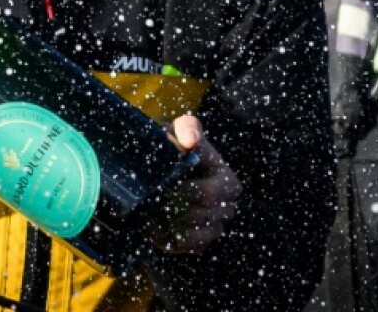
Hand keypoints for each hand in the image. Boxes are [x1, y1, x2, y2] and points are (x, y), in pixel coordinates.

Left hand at [147, 115, 241, 252]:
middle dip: (176, 210)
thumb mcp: (180, 131)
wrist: (163, 167)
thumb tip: (191, 139)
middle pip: (202, 218)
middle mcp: (226, 208)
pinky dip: (167, 239)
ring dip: (169, 227)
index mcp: (227, 182)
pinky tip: (152, 225)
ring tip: (150, 213)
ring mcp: (213, 227)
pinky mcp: (198, 242)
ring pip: (195, 237)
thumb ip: (188, 129)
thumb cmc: (176, 146)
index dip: (189, 193)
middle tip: (154, 201)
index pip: (212, 195)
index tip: (168, 185)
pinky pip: (185, 248)